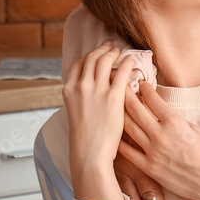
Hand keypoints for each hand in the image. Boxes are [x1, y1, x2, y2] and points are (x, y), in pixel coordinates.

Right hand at [62, 41, 129, 199]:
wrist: (89, 153)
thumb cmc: (85, 139)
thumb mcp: (75, 113)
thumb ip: (80, 99)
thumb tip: (90, 92)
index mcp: (68, 91)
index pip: (78, 65)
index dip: (88, 56)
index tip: (96, 53)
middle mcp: (80, 86)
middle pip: (91, 59)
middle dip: (101, 49)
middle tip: (110, 46)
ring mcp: (96, 90)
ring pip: (105, 60)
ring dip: (113, 53)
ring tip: (120, 51)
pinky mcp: (113, 96)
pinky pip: (121, 71)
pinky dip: (126, 62)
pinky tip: (131, 61)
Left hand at [118, 82, 199, 199]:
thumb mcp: (195, 129)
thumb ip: (176, 120)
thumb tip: (163, 113)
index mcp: (174, 122)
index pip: (153, 100)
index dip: (145, 89)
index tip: (141, 84)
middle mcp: (160, 134)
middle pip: (135, 110)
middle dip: (126, 95)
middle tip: (121, 87)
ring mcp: (152, 151)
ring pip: (129, 128)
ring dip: (120, 114)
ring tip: (114, 106)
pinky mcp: (148, 167)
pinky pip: (128, 152)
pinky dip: (120, 141)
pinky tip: (114, 134)